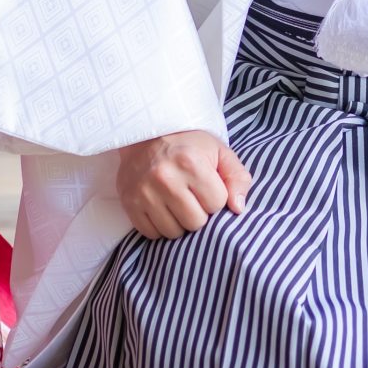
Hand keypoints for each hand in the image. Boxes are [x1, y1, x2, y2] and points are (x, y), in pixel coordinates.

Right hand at [116, 130, 250, 237]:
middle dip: (199, 213)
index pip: (217, 204)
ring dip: (179, 222)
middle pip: (195, 222)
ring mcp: (144, 192)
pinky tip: (161, 208)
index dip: (216, 198)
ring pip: (173, 232)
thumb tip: (238, 209)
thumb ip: (237, 178)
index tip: (207, 186)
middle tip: (192, 196)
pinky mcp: (129, 202)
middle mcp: (165, 178)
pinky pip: (151, 234)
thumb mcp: (219, 152)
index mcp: (190, 162)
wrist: (145, 134)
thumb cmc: (188, 145)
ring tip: (177, 202)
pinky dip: (159, 226)